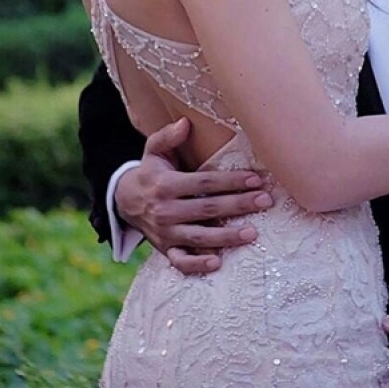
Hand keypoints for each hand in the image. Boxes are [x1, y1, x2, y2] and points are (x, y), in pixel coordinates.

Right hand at [114, 117, 271, 273]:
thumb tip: (186, 122)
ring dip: (226, 237)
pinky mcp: (165, 250)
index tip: (255, 179)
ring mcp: (166, 233)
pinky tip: (218, 262)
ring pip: (199, 237)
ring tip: (252, 233)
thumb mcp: (153, 150)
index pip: (204, 182)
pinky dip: (197, 265)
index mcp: (166, 185)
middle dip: (238, 205)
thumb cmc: (150, 172)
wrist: (124, 202)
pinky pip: (181, 262)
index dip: (230, 181)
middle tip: (265, 201)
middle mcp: (166, 210)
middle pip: (207, 209)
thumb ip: (168, 136)